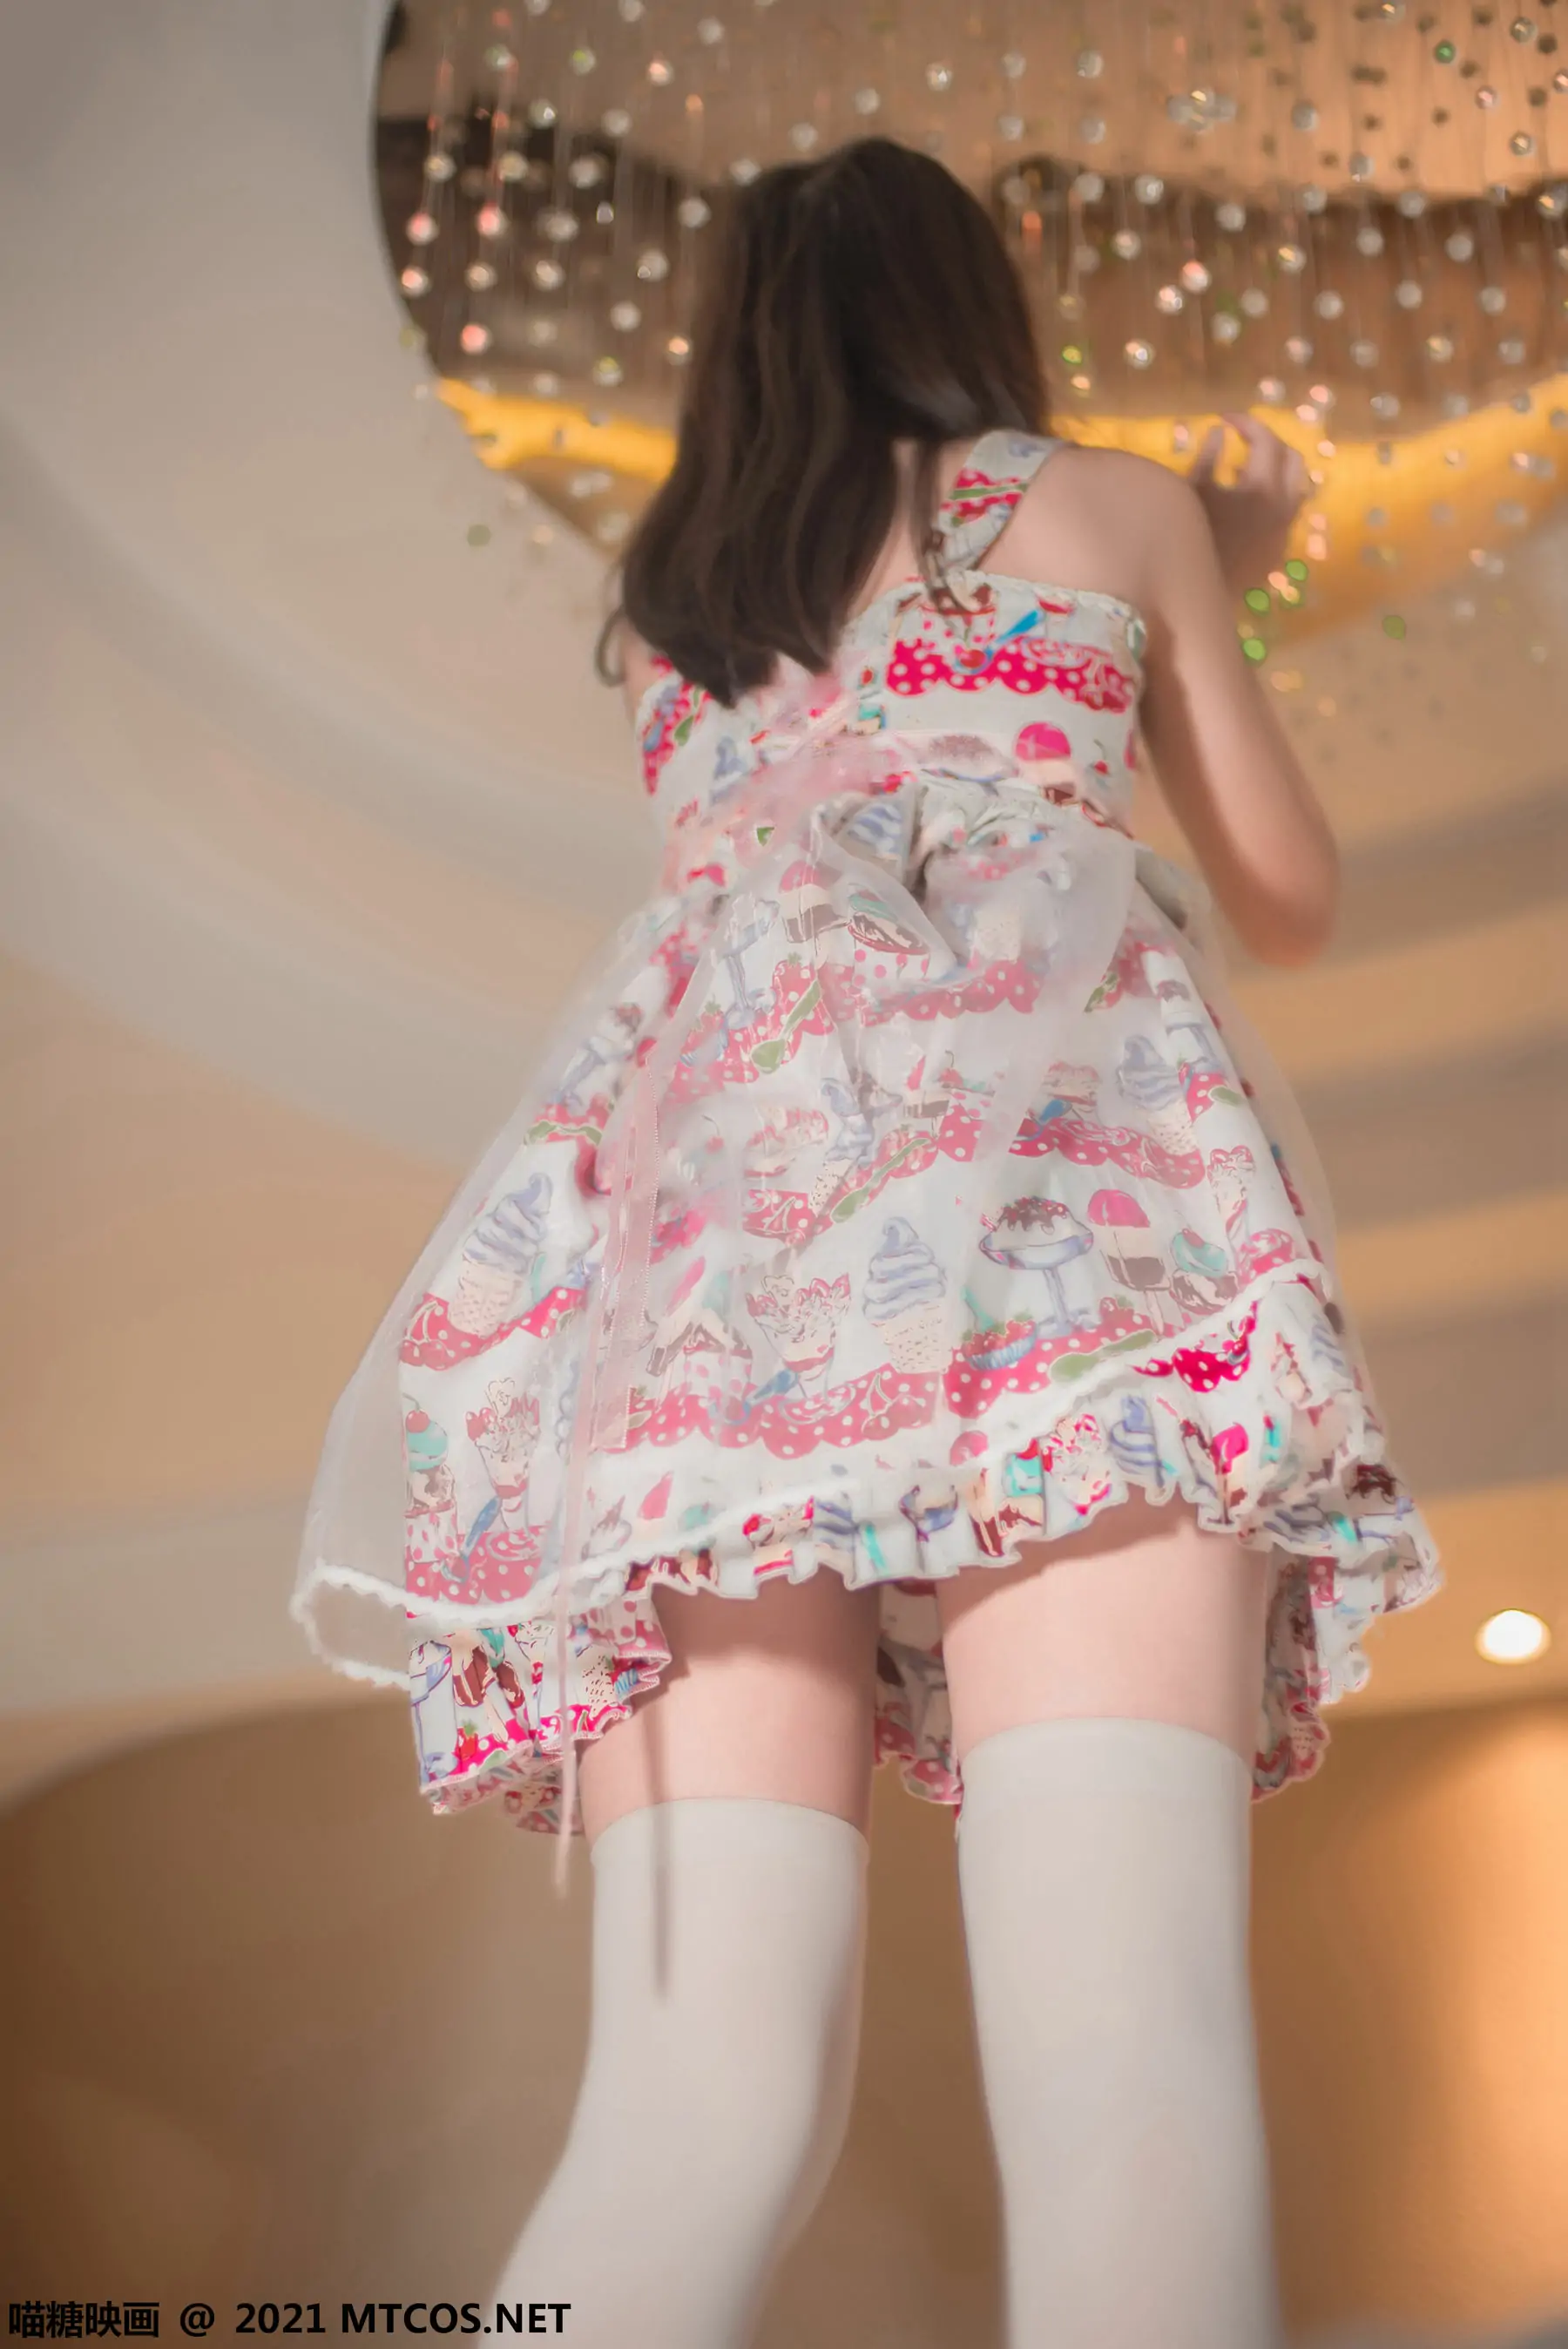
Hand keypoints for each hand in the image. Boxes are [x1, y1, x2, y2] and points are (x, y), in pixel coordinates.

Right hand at [1187, 413, 1309, 599]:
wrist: (1190, 595)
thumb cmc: (1184, 540)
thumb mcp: (1190, 493)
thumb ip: (1208, 458)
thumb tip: (1220, 432)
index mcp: (1262, 489)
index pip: (1266, 440)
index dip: (1247, 423)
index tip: (1224, 419)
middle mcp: (1283, 509)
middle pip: (1293, 459)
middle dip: (1270, 442)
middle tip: (1244, 439)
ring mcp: (1283, 533)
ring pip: (1296, 489)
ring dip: (1275, 472)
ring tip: (1245, 471)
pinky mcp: (1277, 553)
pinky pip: (1286, 516)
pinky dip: (1272, 500)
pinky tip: (1245, 505)